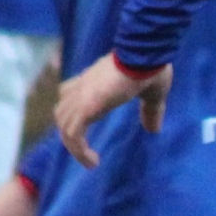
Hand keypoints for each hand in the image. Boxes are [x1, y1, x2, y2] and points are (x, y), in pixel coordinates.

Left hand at [52, 53, 171, 166]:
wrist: (144, 54)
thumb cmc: (149, 68)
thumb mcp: (152, 94)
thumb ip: (150, 111)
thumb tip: (154, 129)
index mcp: (94, 80)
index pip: (70, 95)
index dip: (75, 115)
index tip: (89, 131)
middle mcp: (82, 86)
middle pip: (62, 112)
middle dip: (71, 133)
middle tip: (87, 150)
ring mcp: (81, 96)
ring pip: (64, 125)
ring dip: (73, 146)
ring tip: (90, 160)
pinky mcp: (85, 107)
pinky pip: (73, 135)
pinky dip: (79, 151)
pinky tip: (93, 161)